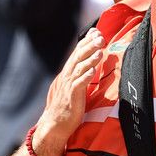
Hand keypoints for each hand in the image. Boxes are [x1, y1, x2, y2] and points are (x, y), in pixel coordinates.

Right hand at [36, 28, 104, 155]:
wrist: (55, 124)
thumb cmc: (67, 104)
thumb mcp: (74, 84)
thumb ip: (81, 71)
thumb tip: (92, 59)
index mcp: (68, 71)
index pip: (77, 51)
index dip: (86, 40)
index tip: (96, 31)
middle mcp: (67, 75)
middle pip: (78, 56)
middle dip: (90, 46)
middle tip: (101, 37)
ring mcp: (68, 86)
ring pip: (79, 68)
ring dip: (90, 59)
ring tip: (100, 51)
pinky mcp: (71, 97)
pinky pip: (78, 85)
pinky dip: (85, 77)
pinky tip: (92, 71)